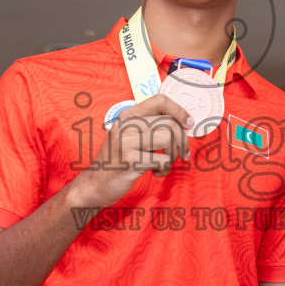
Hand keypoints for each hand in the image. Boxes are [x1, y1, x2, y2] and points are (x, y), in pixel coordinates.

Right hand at [74, 93, 190, 206]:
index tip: (189, 124)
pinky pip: (163, 160)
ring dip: (174, 155)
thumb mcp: (131, 137)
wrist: (95, 184)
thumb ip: (151, 127)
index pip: (160, 100)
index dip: (179, 110)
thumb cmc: (119, 160)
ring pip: (169, 139)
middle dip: (182, 140)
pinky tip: (155, 173)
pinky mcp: (130, 161)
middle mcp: (126, 125)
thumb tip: (184, 124)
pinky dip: (165, 169)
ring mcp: (126, 142)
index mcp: (127, 115)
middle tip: (182, 154)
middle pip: (170, 122)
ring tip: (164, 164)